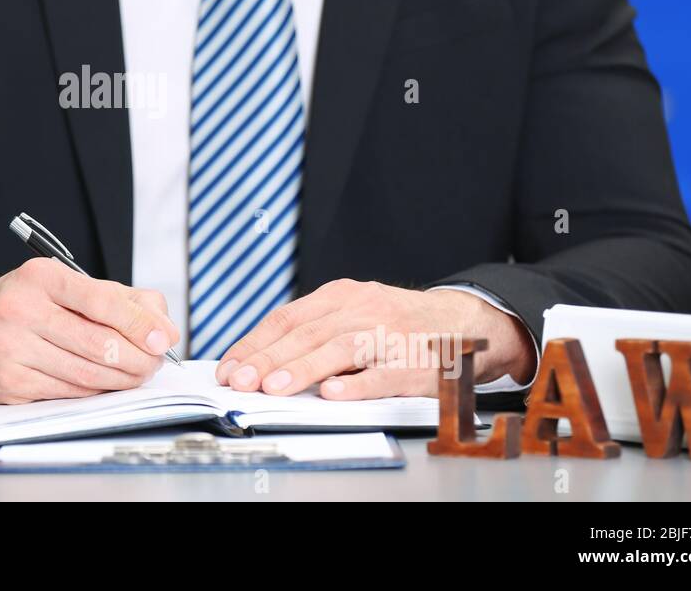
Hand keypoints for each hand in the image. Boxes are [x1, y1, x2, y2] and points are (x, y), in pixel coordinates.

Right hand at [0, 258, 180, 403]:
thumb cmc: (23, 304)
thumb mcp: (65, 285)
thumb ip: (119, 299)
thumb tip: (161, 326)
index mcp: (41, 278)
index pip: (99, 300)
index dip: (137, 323)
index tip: (162, 339)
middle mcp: (21, 311)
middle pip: (97, 344)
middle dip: (136, 359)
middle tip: (153, 362)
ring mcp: (11, 350)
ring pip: (85, 374)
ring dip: (120, 379)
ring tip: (136, 374)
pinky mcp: (7, 385)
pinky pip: (66, 394)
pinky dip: (93, 392)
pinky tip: (103, 383)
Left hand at [214, 280, 535, 399]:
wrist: (461, 323)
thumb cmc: (395, 323)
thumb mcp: (351, 312)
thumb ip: (312, 331)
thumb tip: (259, 360)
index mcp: (339, 296)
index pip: (286, 318)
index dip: (254, 343)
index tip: (229, 366)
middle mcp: (361, 309)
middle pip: (306, 333)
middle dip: (268, 359)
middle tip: (240, 381)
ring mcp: (388, 334)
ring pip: (338, 349)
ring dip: (302, 369)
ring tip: (273, 388)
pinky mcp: (414, 363)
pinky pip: (381, 374)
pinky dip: (356, 384)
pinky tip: (332, 394)